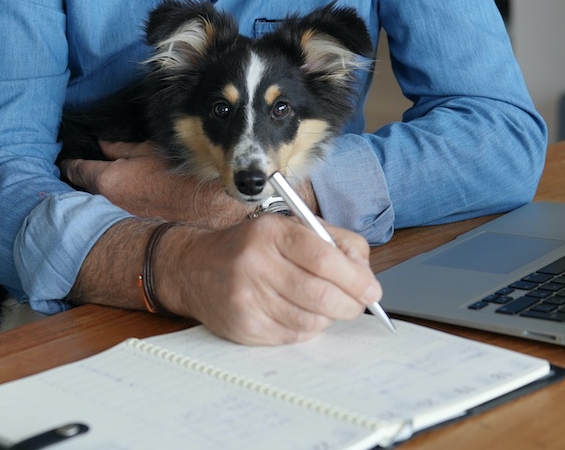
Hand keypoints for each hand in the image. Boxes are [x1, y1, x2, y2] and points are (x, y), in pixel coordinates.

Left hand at [61, 140, 248, 227]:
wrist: (210, 211)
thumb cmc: (182, 176)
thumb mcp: (150, 151)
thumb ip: (121, 148)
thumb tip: (104, 145)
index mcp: (108, 180)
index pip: (77, 170)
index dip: (71, 163)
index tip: (68, 161)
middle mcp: (107, 205)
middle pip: (85, 191)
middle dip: (85, 183)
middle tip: (89, 172)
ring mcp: (118, 223)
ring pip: (100, 207)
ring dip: (101, 199)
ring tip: (113, 189)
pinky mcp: (131, 234)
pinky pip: (115, 219)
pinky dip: (116, 212)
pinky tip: (129, 205)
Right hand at [157, 216, 381, 344]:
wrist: (193, 267)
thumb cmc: (252, 247)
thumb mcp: (289, 228)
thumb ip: (335, 242)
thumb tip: (366, 274)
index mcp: (271, 232)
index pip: (324, 257)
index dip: (355, 278)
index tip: (371, 290)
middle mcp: (255, 263)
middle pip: (320, 295)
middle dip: (349, 305)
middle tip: (357, 305)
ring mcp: (246, 297)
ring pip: (309, 321)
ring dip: (327, 318)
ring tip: (322, 306)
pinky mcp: (243, 326)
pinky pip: (292, 336)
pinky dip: (305, 329)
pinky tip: (297, 314)